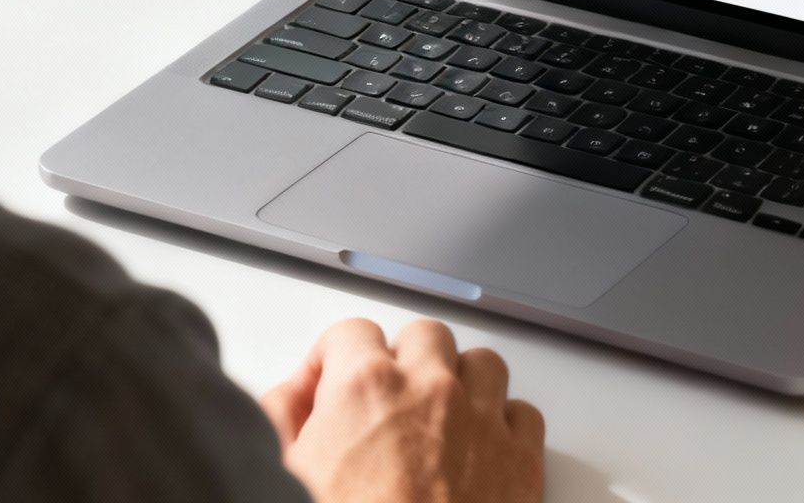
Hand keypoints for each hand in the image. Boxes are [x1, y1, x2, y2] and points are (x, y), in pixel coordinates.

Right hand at [260, 318, 542, 502]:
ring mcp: (481, 421)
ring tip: (440, 419)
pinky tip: (479, 450)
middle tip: (388, 401)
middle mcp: (430, 390)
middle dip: (404, 361)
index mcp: (365, 386)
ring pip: (483, 364)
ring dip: (461, 383)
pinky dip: (503, 425)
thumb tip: (291, 394)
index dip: (336, 359)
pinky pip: (523, 414)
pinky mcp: (520, 460)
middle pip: (424, 337)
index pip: (352, 332)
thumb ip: (280, 417)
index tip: (333, 382)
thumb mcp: (285, 471)